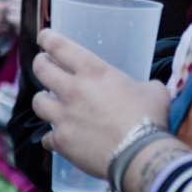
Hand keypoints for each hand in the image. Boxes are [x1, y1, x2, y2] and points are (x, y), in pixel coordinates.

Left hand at [30, 28, 170, 179]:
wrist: (140, 155)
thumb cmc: (149, 118)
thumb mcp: (153, 91)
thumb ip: (143, 86)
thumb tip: (147, 89)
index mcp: (94, 72)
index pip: (60, 46)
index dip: (47, 39)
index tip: (43, 37)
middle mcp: (72, 90)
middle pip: (40, 69)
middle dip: (40, 64)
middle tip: (44, 65)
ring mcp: (63, 116)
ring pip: (38, 102)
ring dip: (44, 101)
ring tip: (50, 104)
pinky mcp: (61, 141)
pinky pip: (47, 137)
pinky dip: (53, 138)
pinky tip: (58, 140)